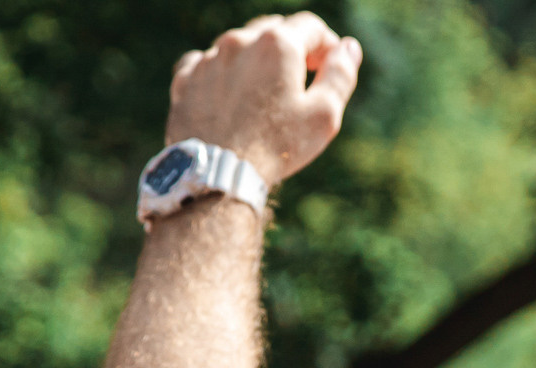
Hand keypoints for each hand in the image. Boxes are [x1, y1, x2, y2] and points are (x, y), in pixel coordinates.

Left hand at [165, 14, 362, 188]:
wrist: (220, 172)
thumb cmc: (278, 145)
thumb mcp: (324, 114)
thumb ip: (340, 74)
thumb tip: (348, 48)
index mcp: (277, 44)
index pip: (310, 26)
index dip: (326, 44)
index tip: (327, 67)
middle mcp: (239, 41)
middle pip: (273, 30)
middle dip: (290, 49)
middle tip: (299, 81)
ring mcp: (209, 58)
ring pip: (239, 46)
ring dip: (255, 62)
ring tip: (263, 97)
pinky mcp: (186, 78)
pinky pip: (206, 64)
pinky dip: (222, 74)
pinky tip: (230, 97)